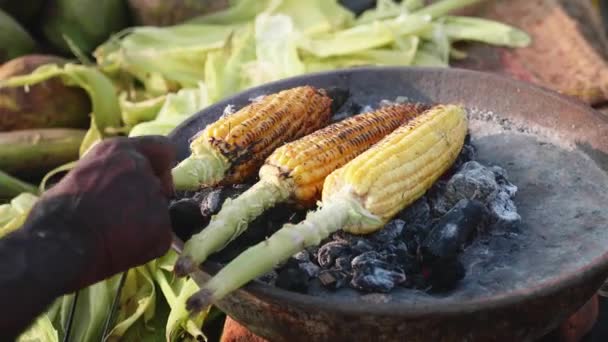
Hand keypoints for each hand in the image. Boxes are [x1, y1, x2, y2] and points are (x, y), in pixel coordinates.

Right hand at [24, 136, 176, 290]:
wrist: (60, 244)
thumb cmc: (58, 213)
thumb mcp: (84, 174)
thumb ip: (112, 173)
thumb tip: (122, 185)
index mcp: (120, 151)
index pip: (162, 148)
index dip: (160, 165)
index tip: (155, 177)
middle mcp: (143, 169)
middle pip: (158, 184)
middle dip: (146, 199)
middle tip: (121, 217)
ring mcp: (156, 197)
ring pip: (159, 212)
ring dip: (144, 222)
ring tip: (115, 234)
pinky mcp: (163, 226)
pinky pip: (160, 236)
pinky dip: (147, 244)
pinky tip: (122, 248)